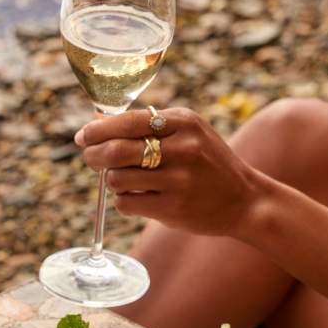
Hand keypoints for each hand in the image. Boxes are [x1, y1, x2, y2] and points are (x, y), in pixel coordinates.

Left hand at [75, 108, 266, 235]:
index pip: (127, 122)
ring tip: (123, 181)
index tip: (83, 137)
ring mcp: (179, 179)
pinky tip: (136, 199)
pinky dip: (123, 201)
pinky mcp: (173, 207)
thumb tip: (96, 120)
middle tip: (91, 160)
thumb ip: (147, 125)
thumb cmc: (207, 163)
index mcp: (183, 122)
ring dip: (112, 181)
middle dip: (94, 156)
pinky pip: (127, 203)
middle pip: (116, 150)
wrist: (245, 200)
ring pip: (117, 179)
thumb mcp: (188, 133)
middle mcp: (182, 148)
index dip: (97, 130)